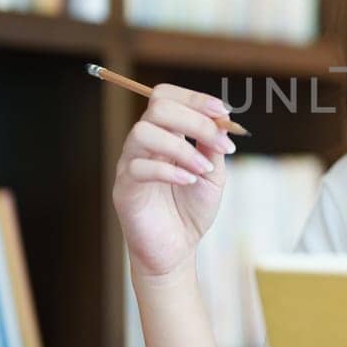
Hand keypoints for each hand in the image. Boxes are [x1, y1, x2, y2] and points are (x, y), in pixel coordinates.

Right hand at [111, 82, 234, 282]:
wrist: (177, 249)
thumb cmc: (192, 210)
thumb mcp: (214, 174)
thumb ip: (214, 146)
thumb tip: (223, 120)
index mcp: (165, 134)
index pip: (167, 97)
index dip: (195, 98)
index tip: (223, 112)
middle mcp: (144, 144)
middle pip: (157, 107)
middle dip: (194, 119)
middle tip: (220, 143)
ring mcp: (130, 164)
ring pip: (143, 132)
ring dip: (181, 147)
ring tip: (204, 169)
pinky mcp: (124, 188)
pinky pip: (138, 167)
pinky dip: (169, 170)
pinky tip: (189, 181)